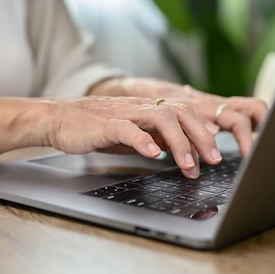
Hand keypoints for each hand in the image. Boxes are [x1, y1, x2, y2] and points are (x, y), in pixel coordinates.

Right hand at [45, 96, 222, 178]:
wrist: (59, 119)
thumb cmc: (94, 128)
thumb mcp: (132, 134)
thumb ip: (156, 138)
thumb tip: (181, 149)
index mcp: (148, 110)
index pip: (185, 115)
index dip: (204, 133)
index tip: (215, 155)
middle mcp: (140, 108)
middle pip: (181, 111)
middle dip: (201, 137)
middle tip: (213, 160)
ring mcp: (124, 114)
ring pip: (161, 118)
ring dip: (179, 142)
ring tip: (188, 165)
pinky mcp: (105, 124)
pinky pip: (128, 129)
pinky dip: (143, 141)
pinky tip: (153, 155)